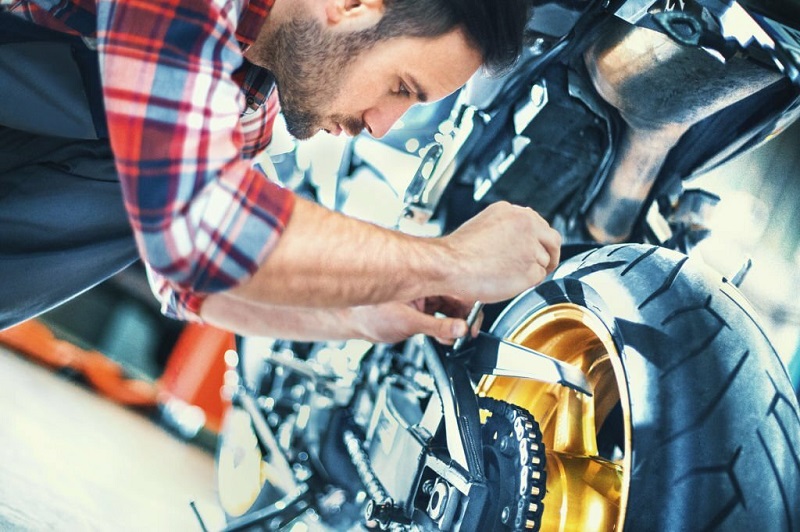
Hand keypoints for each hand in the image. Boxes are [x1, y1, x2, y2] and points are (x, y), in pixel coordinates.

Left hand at [352, 296, 482, 343]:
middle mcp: (423, 285)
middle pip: (455, 298)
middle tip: (466, 333)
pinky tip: (443, 336)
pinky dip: (443, 326)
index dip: (468, 305)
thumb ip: (437, 327)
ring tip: (453, 337)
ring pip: (448, 308)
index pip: (455, 287)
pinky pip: (438, 315)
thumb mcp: (409, 323)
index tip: (473, 323)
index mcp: (421, 279)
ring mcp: (422, 297)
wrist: (352, 321)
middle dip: (462, 317)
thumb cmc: (369, 314)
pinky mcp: (419, 308)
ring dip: (453, 323)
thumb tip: (460, 329)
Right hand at [443, 201, 560, 301]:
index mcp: (512, 212)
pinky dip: (528, 282)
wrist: (450, 265)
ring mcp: (531, 246)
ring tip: (512, 275)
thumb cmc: (459, 252)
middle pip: (552, 239)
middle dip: (549, 253)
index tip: (535, 247)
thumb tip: (516, 240)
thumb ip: (505, 229)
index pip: (538, 224)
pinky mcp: (531, 268)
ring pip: (545, 260)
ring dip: (533, 269)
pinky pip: (539, 277)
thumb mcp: (483, 227)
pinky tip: (511, 282)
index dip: (537, 239)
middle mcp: (526, 225)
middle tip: (543, 264)